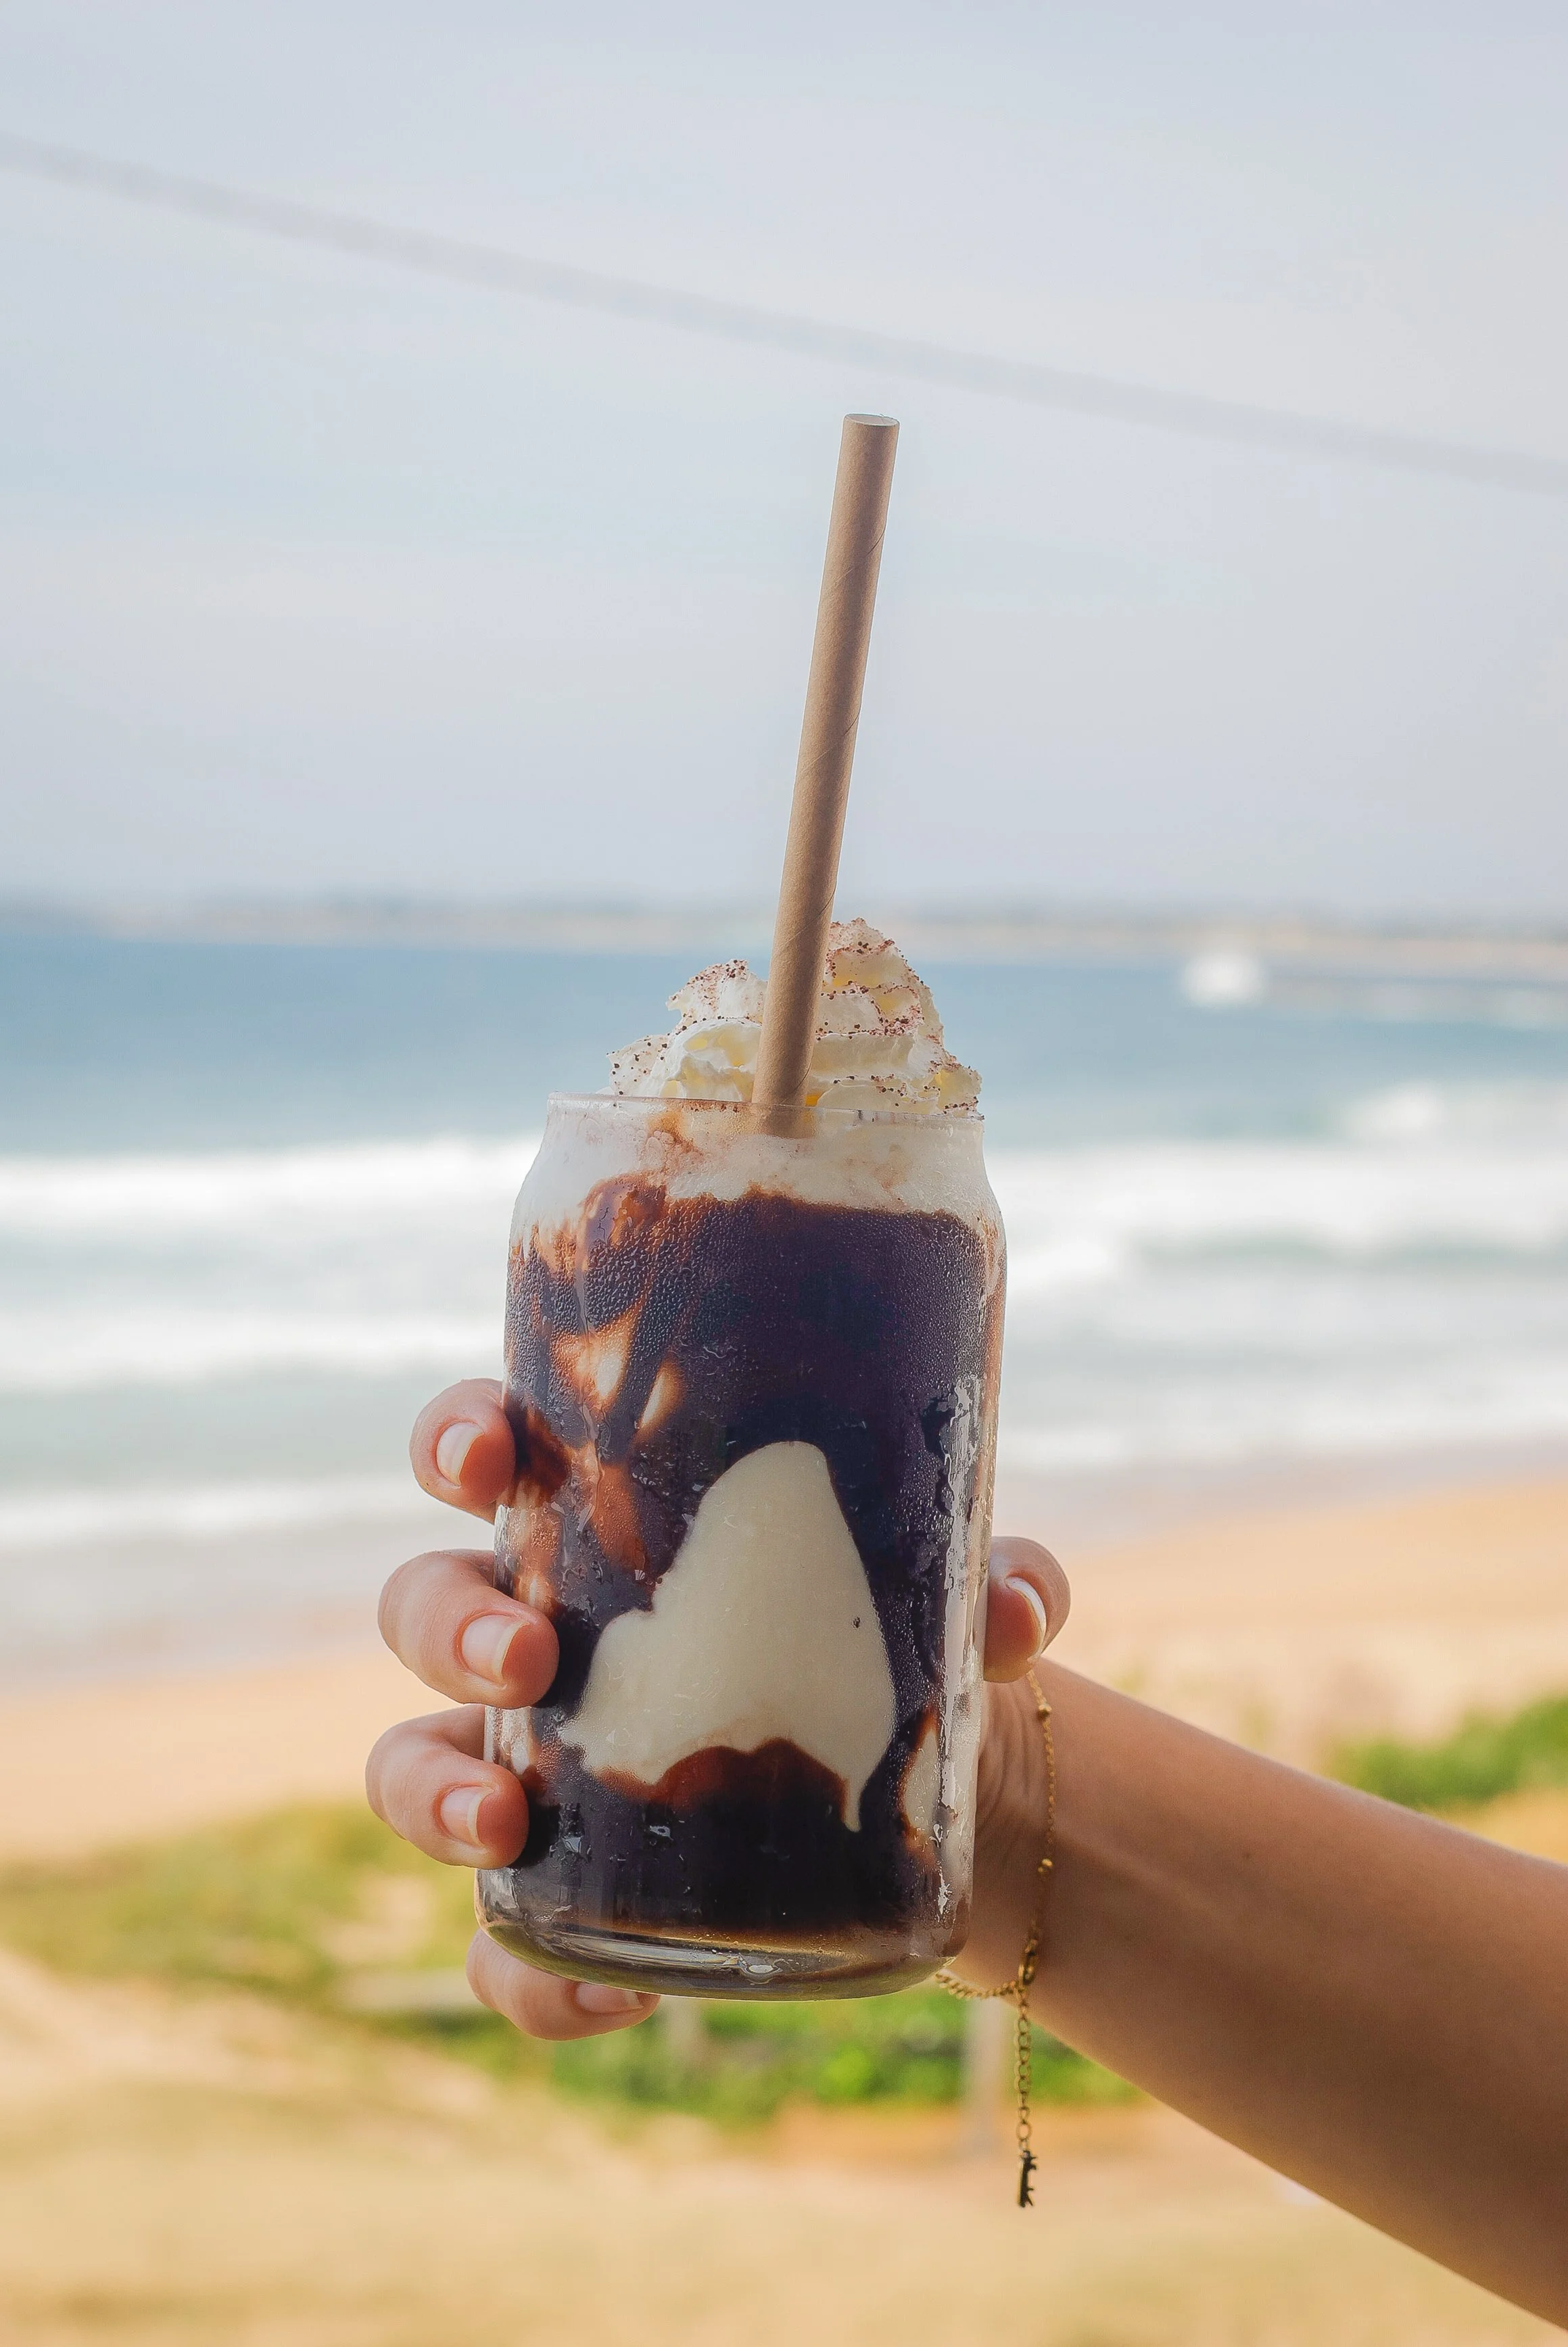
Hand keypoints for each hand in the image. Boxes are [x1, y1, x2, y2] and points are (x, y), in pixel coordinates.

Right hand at [366, 1379, 1069, 2039]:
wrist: (920, 1797)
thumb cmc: (890, 1642)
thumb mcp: (948, 1603)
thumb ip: (998, 1582)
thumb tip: (1016, 1599)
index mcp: (600, 1527)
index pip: (485, 1454)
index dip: (456, 1441)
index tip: (484, 1462)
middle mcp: (543, 1635)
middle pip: (425, 1606)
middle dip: (449, 1627)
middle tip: (527, 1660)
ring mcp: (534, 1765)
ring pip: (409, 1762)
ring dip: (430, 1789)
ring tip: (501, 1820)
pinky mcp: (564, 1891)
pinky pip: (500, 1945)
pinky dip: (524, 1977)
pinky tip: (602, 2002)